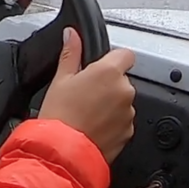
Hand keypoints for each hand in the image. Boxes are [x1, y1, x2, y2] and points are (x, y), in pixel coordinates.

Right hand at [38, 28, 136, 162]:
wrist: (64, 152)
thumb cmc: (60, 116)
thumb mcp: (60, 79)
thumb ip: (71, 53)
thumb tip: (72, 35)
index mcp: (109, 72)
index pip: (125, 54)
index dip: (113, 59)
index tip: (100, 68)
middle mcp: (124, 90)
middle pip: (121, 79)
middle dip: (107, 84)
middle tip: (85, 94)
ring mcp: (128, 112)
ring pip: (122, 101)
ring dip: (110, 104)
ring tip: (87, 113)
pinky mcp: (128, 132)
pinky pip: (122, 121)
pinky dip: (112, 122)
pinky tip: (93, 126)